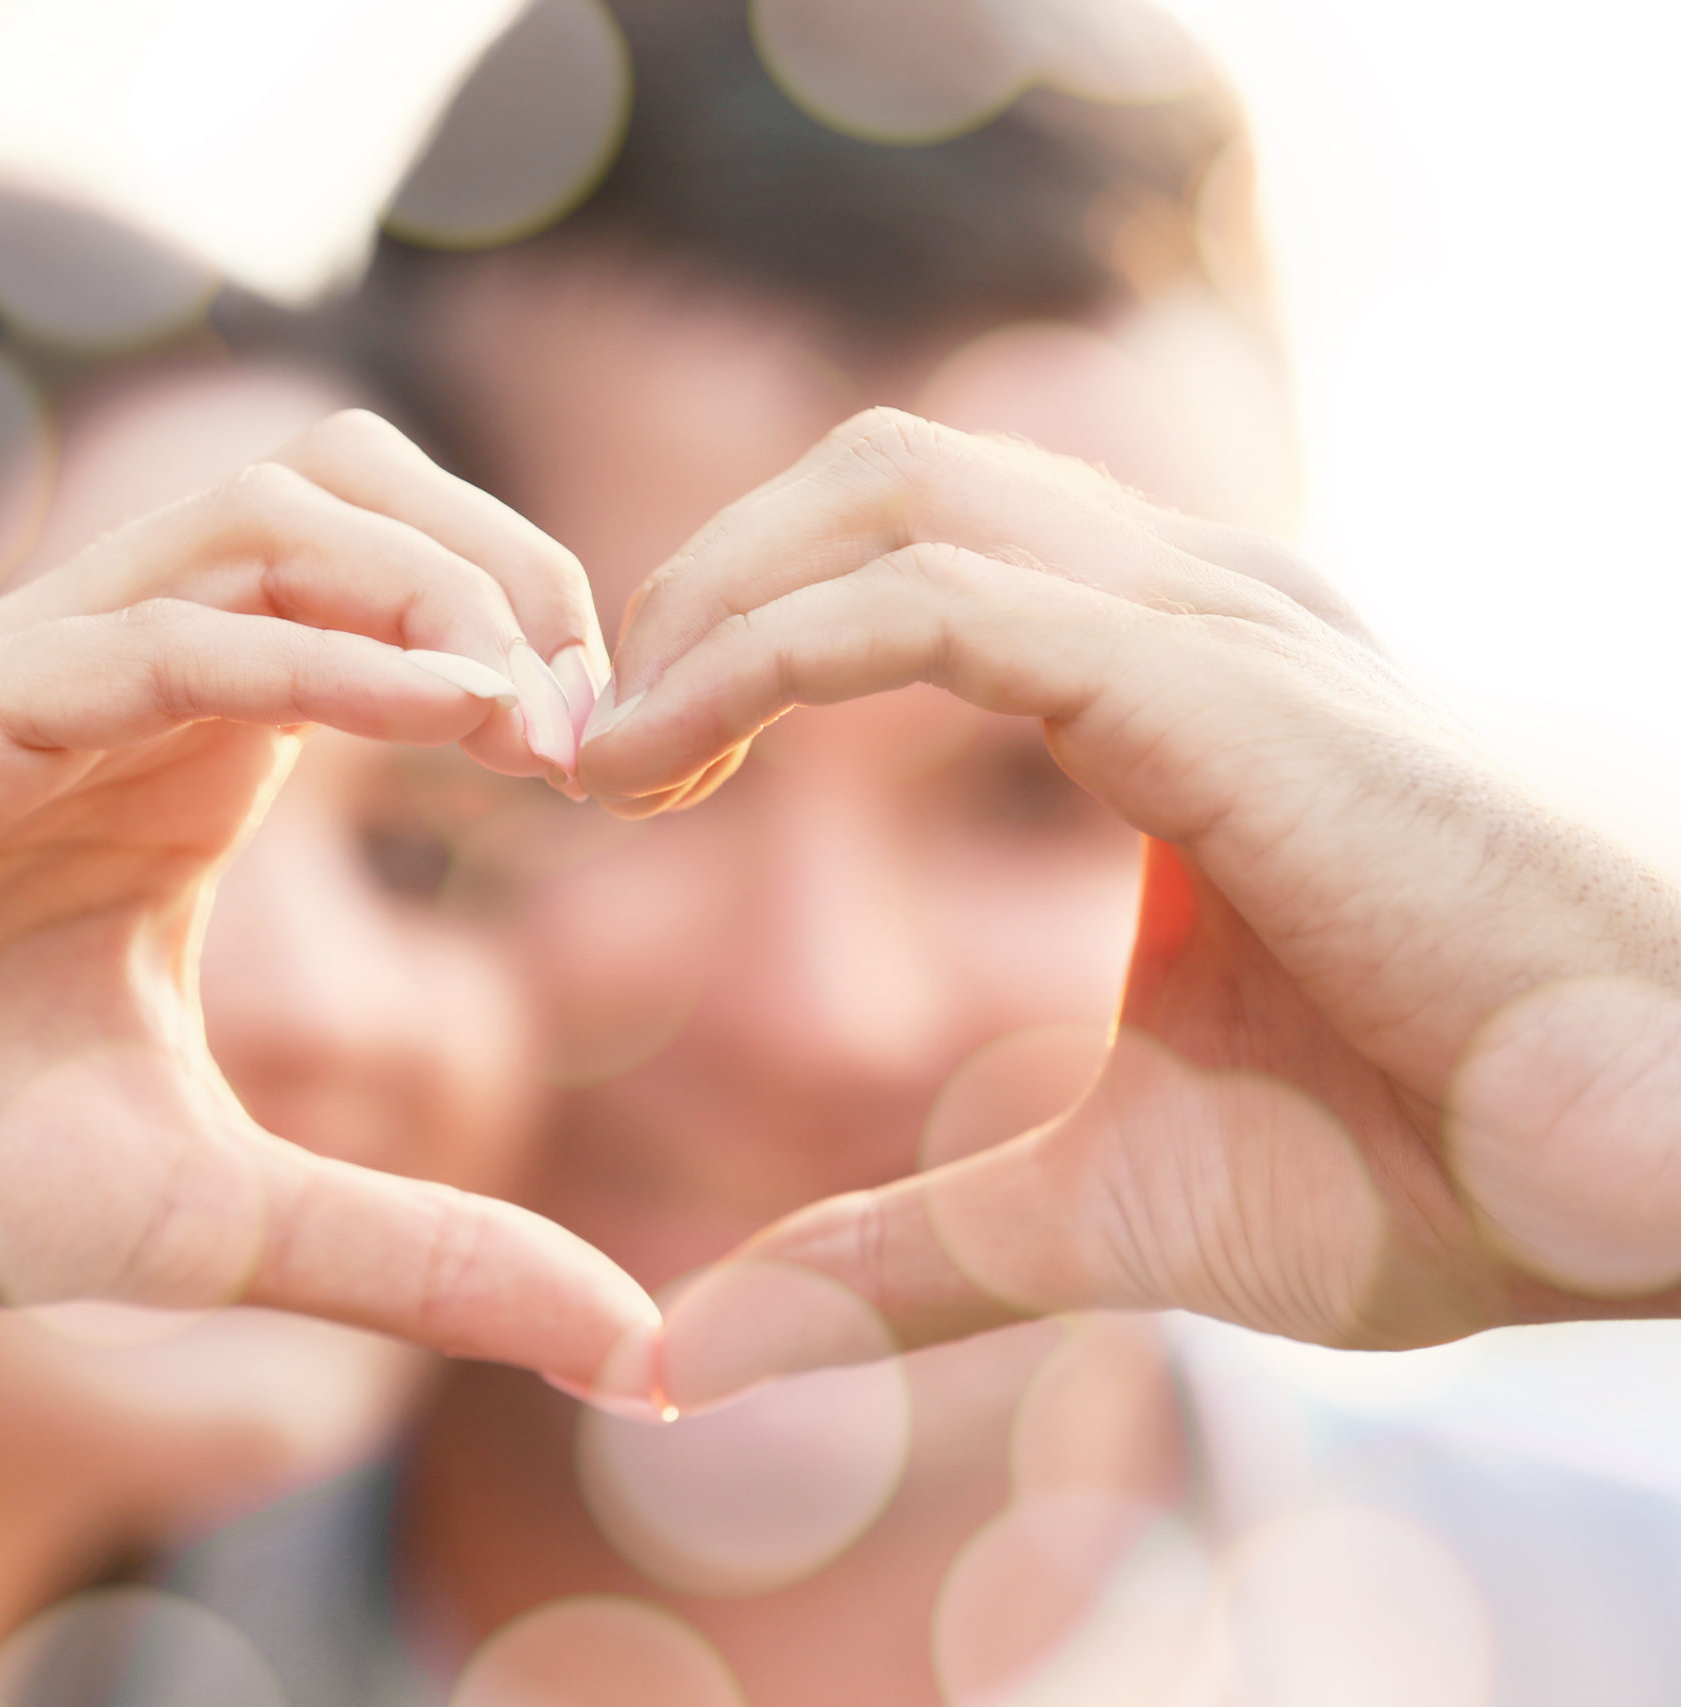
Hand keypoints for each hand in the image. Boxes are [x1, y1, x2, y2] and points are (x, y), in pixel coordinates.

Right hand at [0, 409, 646, 1384]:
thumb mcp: (210, 1215)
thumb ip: (417, 1252)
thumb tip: (632, 1344)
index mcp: (181, 760)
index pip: (391, 600)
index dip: (530, 647)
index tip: (630, 770)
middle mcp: (113, 684)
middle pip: (352, 492)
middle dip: (513, 565)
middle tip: (606, 716)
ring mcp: (22, 675)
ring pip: (268, 512)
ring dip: (439, 579)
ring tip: (545, 716)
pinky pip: (161, 631)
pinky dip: (325, 653)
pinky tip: (459, 716)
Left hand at [575, 408, 1680, 1407]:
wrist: (1660, 1162)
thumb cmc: (1441, 1163)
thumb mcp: (1100, 1206)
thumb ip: (898, 1250)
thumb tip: (701, 1348)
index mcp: (1171, 681)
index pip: (898, 557)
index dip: (728, 637)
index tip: (610, 777)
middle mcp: (1190, 603)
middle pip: (868, 479)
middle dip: (693, 588)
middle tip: (576, 748)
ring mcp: (1211, 617)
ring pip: (883, 498)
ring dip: (703, 605)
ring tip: (596, 757)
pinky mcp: (1214, 681)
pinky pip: (928, 606)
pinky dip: (761, 658)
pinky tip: (657, 765)